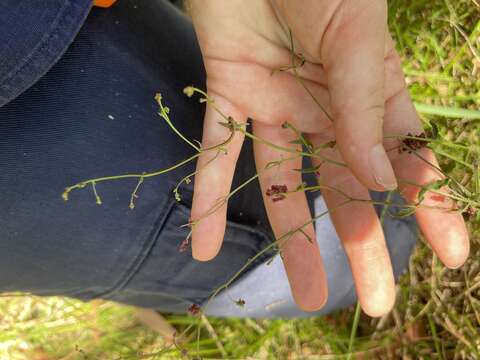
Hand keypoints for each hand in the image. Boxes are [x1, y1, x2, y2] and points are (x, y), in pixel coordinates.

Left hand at [187, 0, 468, 315]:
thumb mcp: (354, 34)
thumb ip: (362, 104)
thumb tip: (379, 178)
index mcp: (368, 89)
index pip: (405, 158)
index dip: (428, 205)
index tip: (449, 255)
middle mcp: (324, 107)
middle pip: (346, 187)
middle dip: (362, 242)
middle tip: (375, 300)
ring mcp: (275, 105)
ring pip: (283, 184)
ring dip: (291, 240)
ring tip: (305, 294)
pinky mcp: (227, 94)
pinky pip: (216, 153)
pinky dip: (207, 198)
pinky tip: (203, 246)